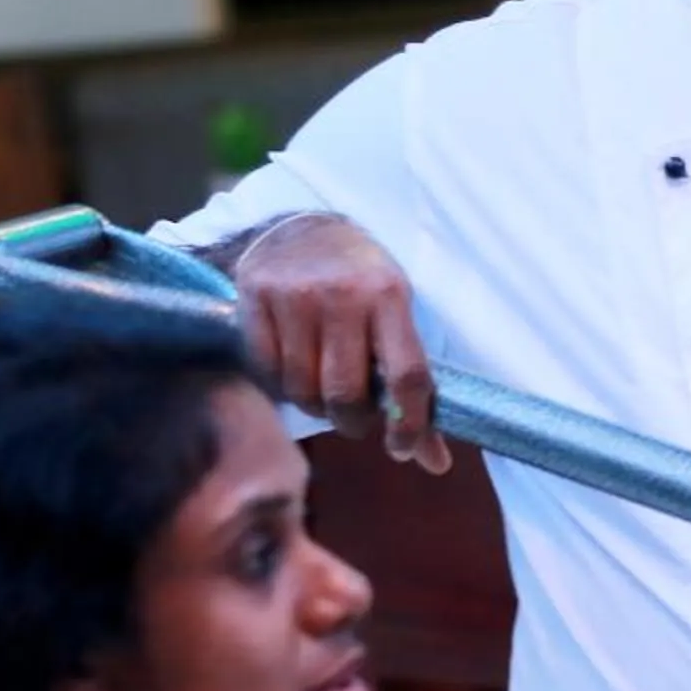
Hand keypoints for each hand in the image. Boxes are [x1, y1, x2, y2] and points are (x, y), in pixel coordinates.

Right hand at [230, 214, 448, 472]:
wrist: (304, 226)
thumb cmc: (362, 281)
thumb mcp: (398, 316)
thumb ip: (414, 386)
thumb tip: (435, 464)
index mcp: (390, 295)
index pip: (407, 376)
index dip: (409, 426)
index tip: (403, 449)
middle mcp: (342, 294)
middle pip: (346, 394)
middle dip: (354, 422)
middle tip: (356, 419)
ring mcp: (295, 295)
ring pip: (303, 391)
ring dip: (316, 408)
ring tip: (324, 391)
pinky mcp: (255, 296)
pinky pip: (267, 373)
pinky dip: (282, 387)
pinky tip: (294, 370)